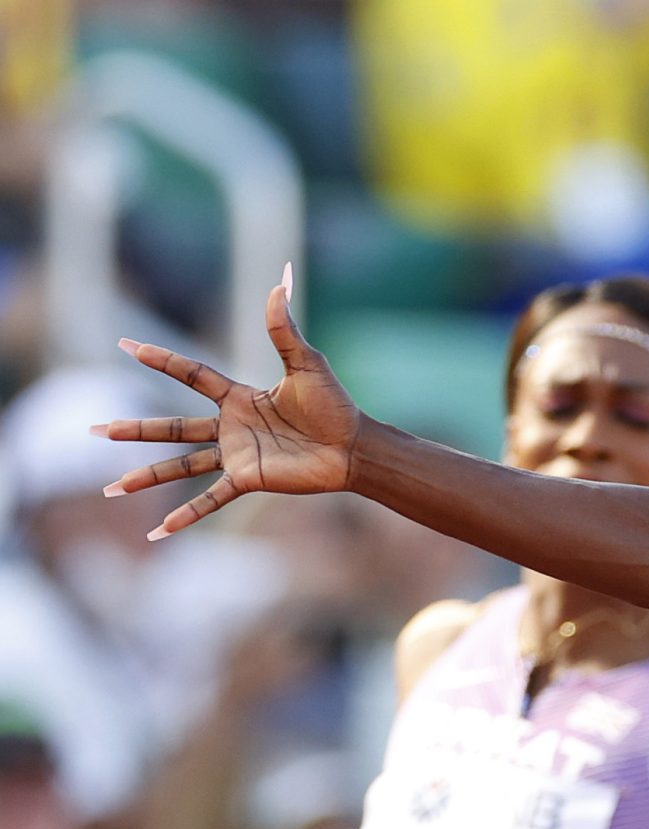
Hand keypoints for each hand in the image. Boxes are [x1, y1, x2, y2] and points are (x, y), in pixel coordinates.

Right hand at [97, 267, 358, 540]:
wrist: (355, 447)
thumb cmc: (335, 406)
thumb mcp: (307, 363)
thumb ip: (285, 327)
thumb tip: (281, 279)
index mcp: (239, 397)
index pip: (191, 374)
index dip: (160, 359)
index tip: (125, 346)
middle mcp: (231, 427)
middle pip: (171, 427)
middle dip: (133, 430)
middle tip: (95, 431)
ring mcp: (237, 455)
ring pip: (181, 464)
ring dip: (147, 475)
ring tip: (111, 487)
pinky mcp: (249, 479)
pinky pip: (211, 499)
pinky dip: (187, 514)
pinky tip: (160, 531)